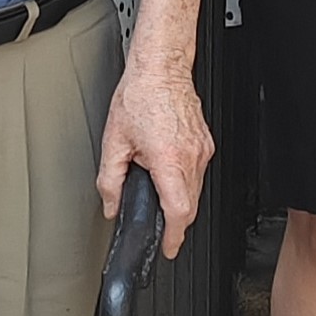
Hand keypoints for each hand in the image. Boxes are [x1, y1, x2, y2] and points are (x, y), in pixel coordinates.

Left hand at [99, 57, 213, 259]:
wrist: (162, 66)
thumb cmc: (141, 95)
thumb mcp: (114, 140)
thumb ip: (109, 180)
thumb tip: (111, 205)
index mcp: (169, 159)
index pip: (179, 212)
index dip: (174, 236)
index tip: (169, 248)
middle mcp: (191, 156)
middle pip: (189, 205)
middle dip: (174, 221)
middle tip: (159, 228)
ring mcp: (202, 149)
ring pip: (195, 189)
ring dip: (179, 199)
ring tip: (158, 193)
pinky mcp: (206, 142)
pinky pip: (198, 172)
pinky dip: (184, 180)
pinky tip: (167, 170)